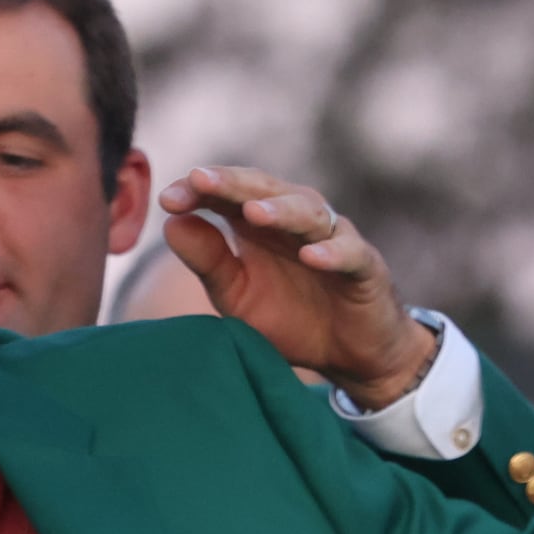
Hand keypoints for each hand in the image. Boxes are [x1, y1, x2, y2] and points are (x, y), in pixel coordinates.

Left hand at [154, 166, 436, 408]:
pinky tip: (312, 256)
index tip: (168, 199)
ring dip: (281, 211)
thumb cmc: (290, 318)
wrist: (348, 355)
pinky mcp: (364, 266)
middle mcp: (296, 220)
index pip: (226, 194)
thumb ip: (207, 261)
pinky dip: (332, 252)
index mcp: (259, 223)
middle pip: (264, 190)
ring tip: (254, 213)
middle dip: (232, 184)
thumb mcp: (237, 295)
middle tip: (201, 179)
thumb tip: (171, 224)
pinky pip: (350, 253)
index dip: (199, 191)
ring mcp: (333, 238)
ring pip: (308, 213)